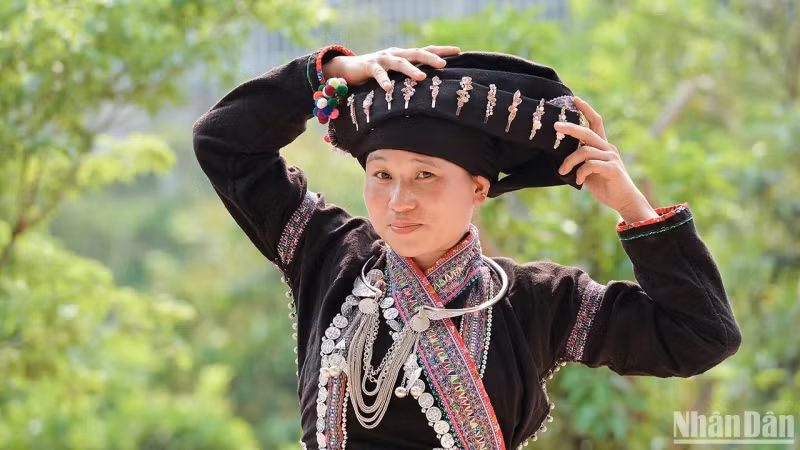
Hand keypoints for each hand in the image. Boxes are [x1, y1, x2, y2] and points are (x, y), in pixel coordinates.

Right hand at [322, 45, 460, 91]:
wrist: (348, 68)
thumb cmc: (375, 74)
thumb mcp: (395, 74)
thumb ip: (408, 77)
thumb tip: (430, 88)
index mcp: (404, 55)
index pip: (425, 50)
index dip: (441, 50)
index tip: (459, 52)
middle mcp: (396, 54)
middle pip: (416, 53)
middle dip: (431, 58)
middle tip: (444, 65)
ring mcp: (383, 59)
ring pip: (400, 62)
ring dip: (411, 69)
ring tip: (422, 77)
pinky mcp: (369, 66)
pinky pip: (378, 74)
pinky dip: (384, 81)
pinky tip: (390, 89)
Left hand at [555, 97, 658, 220]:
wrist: (623, 200)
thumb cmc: (603, 184)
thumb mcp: (587, 170)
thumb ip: (579, 161)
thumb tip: (558, 157)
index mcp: (602, 145)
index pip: (596, 122)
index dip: (586, 109)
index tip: (574, 99)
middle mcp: (608, 148)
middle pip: (587, 133)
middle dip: (570, 127)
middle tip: (555, 126)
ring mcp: (611, 157)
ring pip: (585, 151)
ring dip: (569, 161)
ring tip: (562, 171)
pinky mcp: (612, 169)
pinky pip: (590, 165)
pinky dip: (580, 173)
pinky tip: (578, 181)